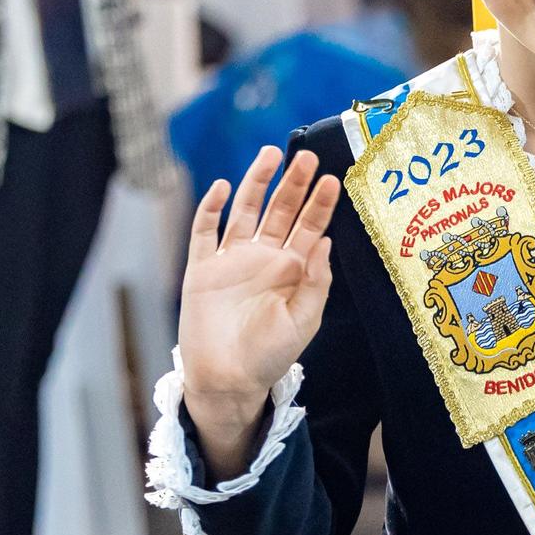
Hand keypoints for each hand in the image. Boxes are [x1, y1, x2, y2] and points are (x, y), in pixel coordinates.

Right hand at [178, 147, 340, 468]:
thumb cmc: (270, 355)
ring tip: (270, 155)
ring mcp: (231, 261)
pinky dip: (209, 209)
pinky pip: (204, 233)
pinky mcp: (202, 270)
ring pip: (244, 211)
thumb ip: (316, 282)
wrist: (228, 380)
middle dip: (292, 184)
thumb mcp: (304, 321)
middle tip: (306, 156)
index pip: (309, 227)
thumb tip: (325, 242)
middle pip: (280, 211)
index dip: (319, 204)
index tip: (331, 179)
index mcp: (291, 270)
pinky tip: (220, 188)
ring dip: (256, 183)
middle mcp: (263, 259)